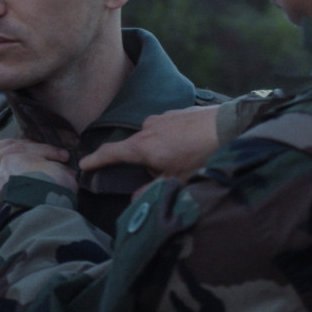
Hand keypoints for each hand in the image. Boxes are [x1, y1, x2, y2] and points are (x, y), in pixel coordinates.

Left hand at [0, 139, 67, 237]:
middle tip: (74, 176)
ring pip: (23, 150)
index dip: (46, 194)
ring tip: (65, 156)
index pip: (24, 194)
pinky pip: (10, 142)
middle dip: (54, 169)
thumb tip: (14, 222)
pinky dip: (28, 142)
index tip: (64, 197)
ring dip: (46, 151)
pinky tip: (40, 144)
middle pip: (30, 168)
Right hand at [78, 105, 219, 179]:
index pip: (111, 153)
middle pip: (135, 148)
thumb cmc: (201, 155)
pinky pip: (166, 128)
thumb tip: (135, 200)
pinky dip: (172, 139)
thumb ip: (152, 190)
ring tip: (184, 159)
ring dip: (160, 150)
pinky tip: (190, 145)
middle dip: (143, 162)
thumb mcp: (177, 180)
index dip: (95, 160)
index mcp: (142, 146)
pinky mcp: (177, 111)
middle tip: (163, 173)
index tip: (83, 164)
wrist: (229, 126)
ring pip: (152, 138)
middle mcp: (147, 128)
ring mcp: (162, 117)